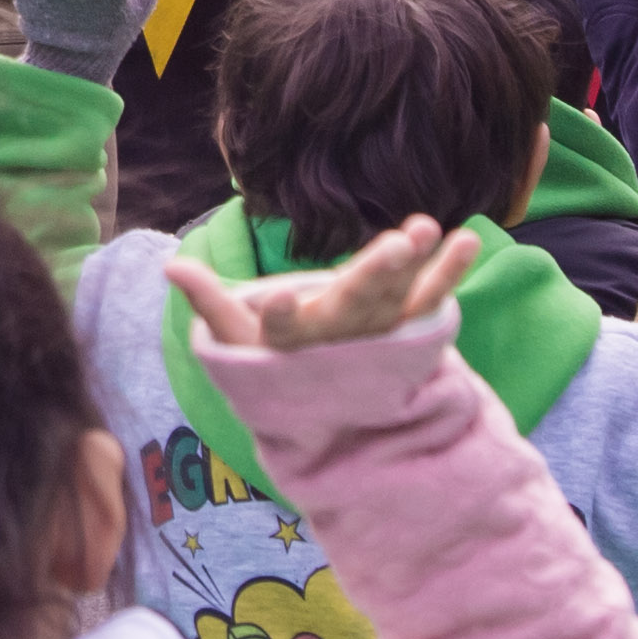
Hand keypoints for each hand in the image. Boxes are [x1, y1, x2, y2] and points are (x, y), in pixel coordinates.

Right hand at [165, 211, 476, 353]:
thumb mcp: (234, 338)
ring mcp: (377, 333)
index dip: (281, 316)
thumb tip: (170, 264)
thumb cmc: (272, 361)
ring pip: (399, 301)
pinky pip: (431, 300)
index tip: (281, 297)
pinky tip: (467, 240)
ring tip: (430, 230)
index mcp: (290, 342)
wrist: (330, 409)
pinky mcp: (406, 326)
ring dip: (419, 269)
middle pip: (355, 306)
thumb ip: (208, 300)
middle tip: (397, 243)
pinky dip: (450, 274)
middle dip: (375, 274)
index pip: (281, 330)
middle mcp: (338, 339)